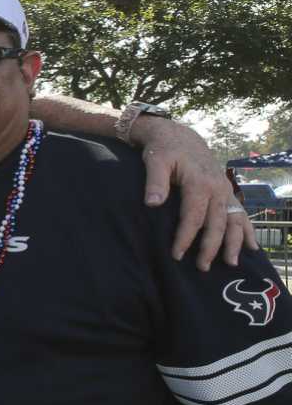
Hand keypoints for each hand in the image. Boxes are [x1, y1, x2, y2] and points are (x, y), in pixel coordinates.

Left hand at [138, 117, 256, 268]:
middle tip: (202, 268)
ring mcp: (225, 191)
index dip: (185, 237)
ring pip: (233, 220)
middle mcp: (217, 188)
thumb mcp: (155, 161)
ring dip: (234, 242)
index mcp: (199, 183)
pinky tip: (251, 247)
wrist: (179, 137)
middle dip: (210, 247)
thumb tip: (152, 204)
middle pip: (216, 223)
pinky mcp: (226, 192)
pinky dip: (247, 230)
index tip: (176, 255)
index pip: (193, 217)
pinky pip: (240, 213)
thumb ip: (155, 182)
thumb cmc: (164, 150)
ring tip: (231, 263)